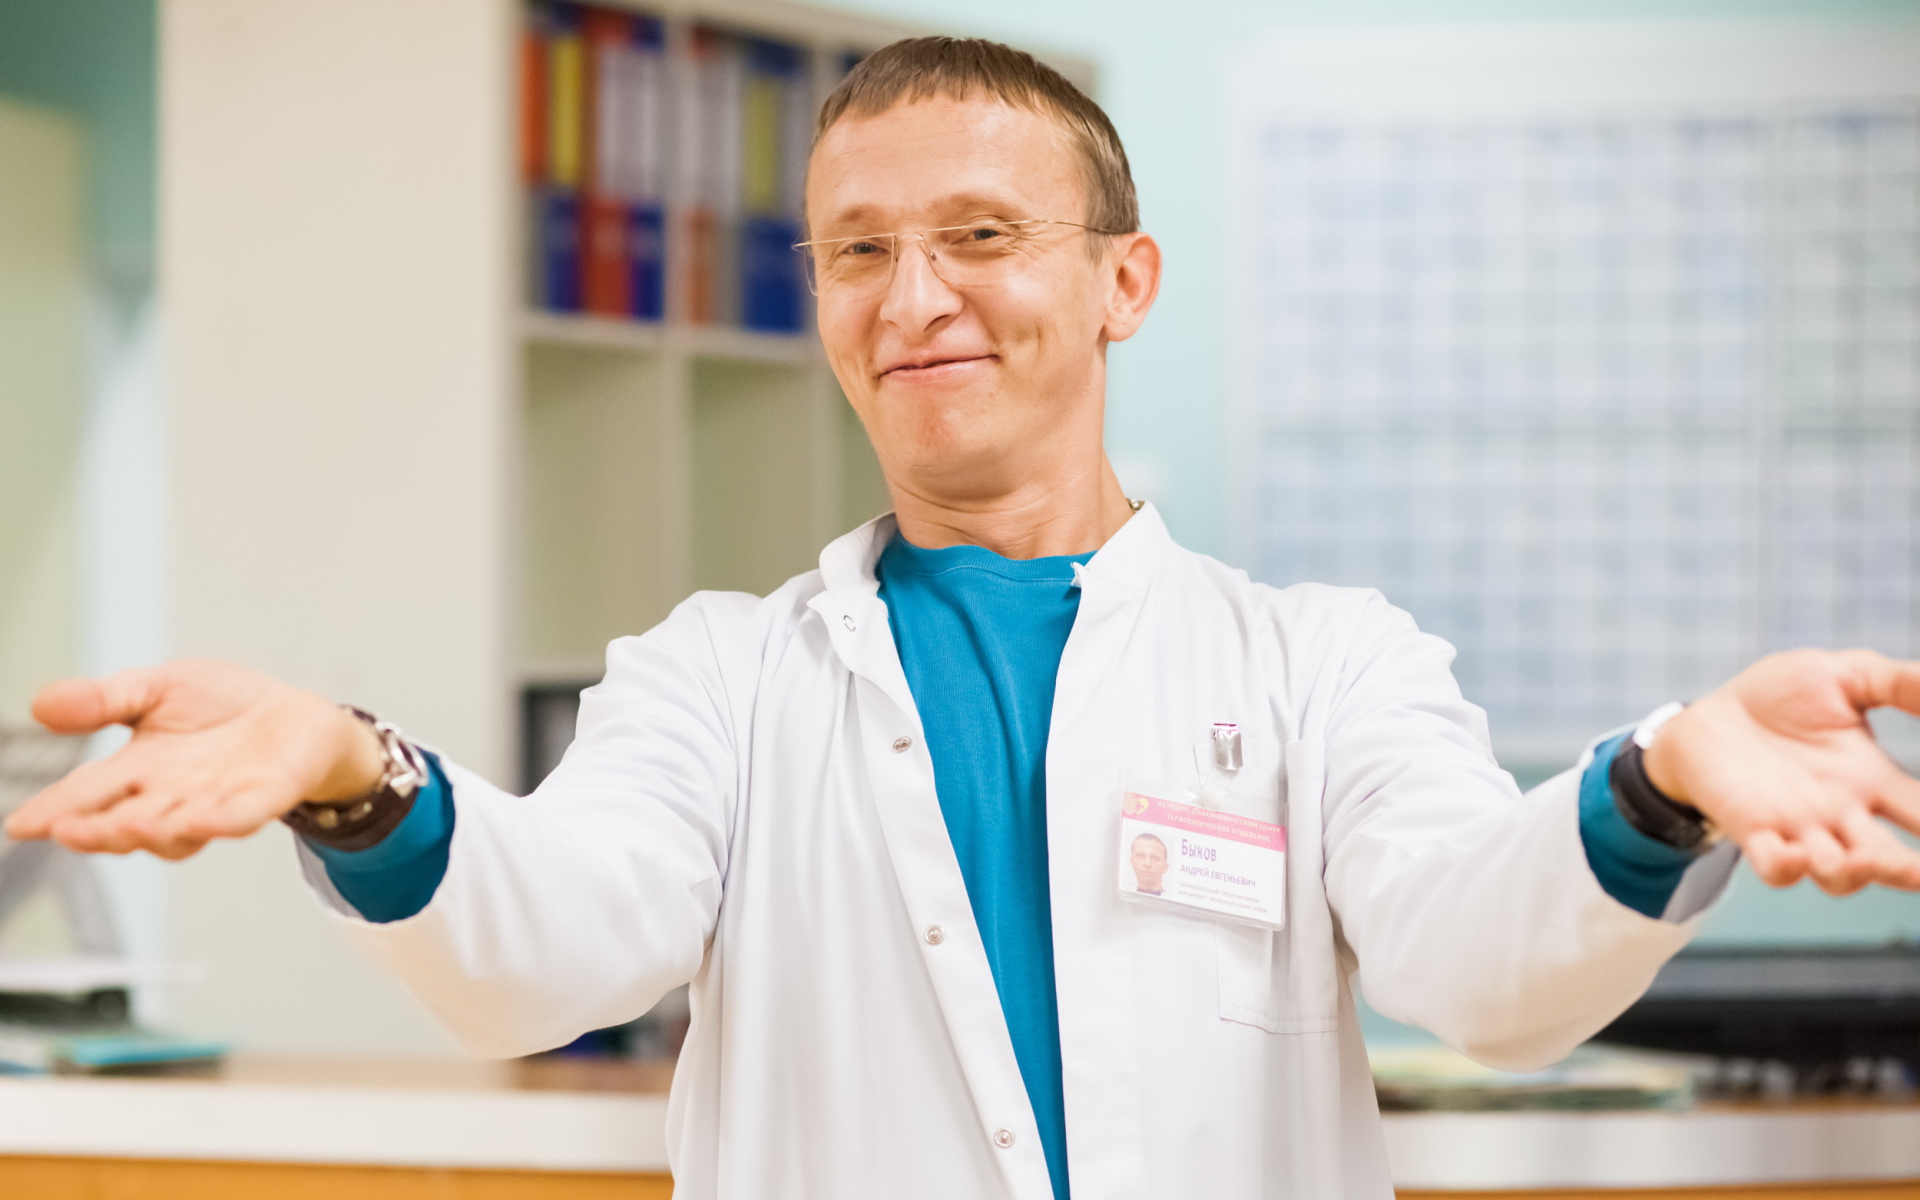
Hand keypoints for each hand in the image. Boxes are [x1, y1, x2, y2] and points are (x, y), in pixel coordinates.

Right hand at [3, 661, 384, 859]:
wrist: (293, 713)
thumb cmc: (223, 706)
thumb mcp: (156, 688)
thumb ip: (105, 700)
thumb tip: (42, 704)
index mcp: (138, 770)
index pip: (86, 794)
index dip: (54, 811)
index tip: (21, 825)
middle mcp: (171, 796)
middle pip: (124, 824)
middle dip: (96, 830)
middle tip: (67, 831)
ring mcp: (216, 802)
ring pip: (177, 830)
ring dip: (152, 830)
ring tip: (129, 824)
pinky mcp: (263, 799)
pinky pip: (239, 817)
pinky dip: (221, 821)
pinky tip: (202, 818)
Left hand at [1644, 649, 1919, 895]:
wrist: (1707, 713)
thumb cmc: (1778, 697)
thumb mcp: (1844, 678)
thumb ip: (1899, 683)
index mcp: (1873, 781)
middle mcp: (1842, 814)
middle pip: (1889, 860)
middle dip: (1909, 871)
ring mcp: (1798, 827)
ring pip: (1838, 874)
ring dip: (1853, 873)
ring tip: (1862, 860)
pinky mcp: (1752, 829)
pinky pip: (1775, 867)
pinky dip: (1786, 868)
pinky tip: (1793, 854)